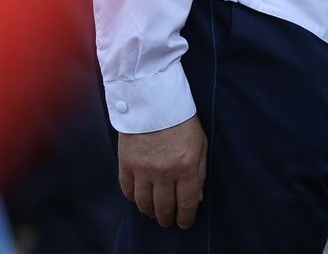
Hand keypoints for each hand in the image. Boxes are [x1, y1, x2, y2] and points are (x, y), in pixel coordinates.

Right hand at [116, 115, 207, 229]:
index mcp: (187, 166)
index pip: (186, 203)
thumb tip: (197, 198)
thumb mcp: (200, 144)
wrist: (154, 102)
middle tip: (168, 221)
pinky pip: (128, 191)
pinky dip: (134, 199)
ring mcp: (143, 169)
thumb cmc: (182, 122)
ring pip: (144, 203)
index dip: (185, 218)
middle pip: (164, 207)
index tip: (184, 223)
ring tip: (155, 214)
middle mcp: (164, 171)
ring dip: (150, 212)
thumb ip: (200, 172)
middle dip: (167, 218)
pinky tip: (140, 199)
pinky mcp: (126, 165)